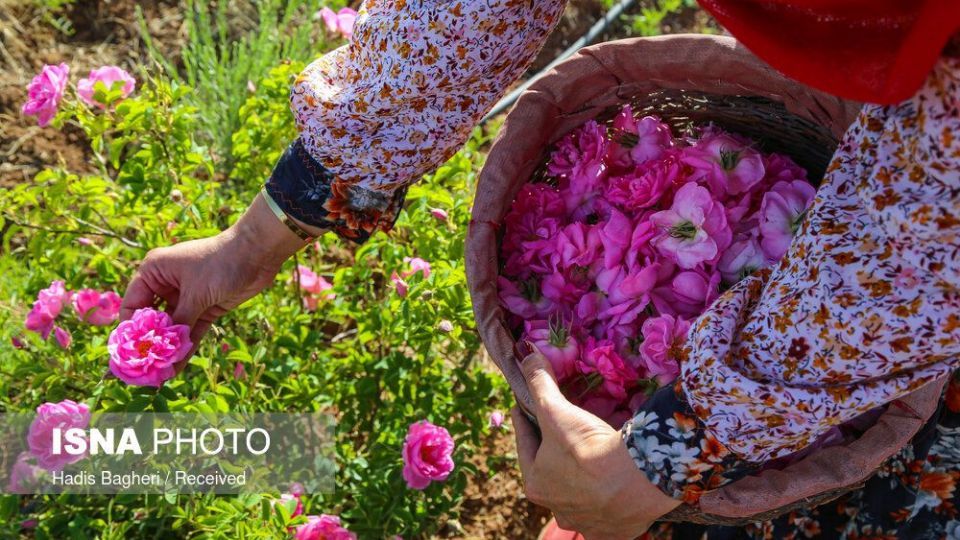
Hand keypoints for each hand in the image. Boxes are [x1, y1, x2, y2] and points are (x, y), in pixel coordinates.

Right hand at [120, 194, 320, 363]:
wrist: (258, 252)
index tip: (129, 356)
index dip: (131, 331)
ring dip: (168, 350)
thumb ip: (179, 322)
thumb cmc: (220, 263)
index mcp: (154, 272)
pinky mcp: (205, 307)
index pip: (133, 306)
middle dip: (150, 344)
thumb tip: (164, 351)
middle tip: (144, 371)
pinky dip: (186, 347)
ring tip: (159, 376)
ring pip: (173, 328)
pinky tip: (177, 368)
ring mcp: (187, 297)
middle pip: (152, 320)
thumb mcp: (195, 294)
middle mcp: (166, 285)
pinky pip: (191, 330)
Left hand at [513, 351, 679, 539]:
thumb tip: (525, 354)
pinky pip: (607, 513)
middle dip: (553, 454)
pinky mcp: (615, 531)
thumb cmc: (588, 447)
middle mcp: (557, 508)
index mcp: (536, 484)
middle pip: (551, 473)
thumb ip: (540, 383)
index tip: (524, 408)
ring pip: (577, 497)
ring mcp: (586, 522)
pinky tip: (615, 489)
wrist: (638, 481)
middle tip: (561, 433)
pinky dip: (608, 501)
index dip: (525, 422)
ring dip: (580, 481)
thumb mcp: (557, 410)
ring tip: (591, 459)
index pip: (525, 445)